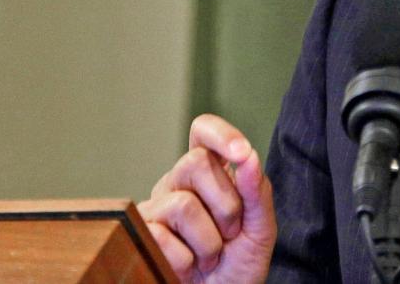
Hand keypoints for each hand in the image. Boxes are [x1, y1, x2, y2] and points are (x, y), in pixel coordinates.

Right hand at [138, 114, 275, 282]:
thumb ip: (257, 192)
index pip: (203, 131)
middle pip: (196, 163)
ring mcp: (156, 208)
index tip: (242, 153)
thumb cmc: (237, 267)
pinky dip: (187, 262)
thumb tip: (249, 155)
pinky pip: (163, 238)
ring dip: (209, 242)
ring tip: (210, 258)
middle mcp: (177, 184)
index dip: (220, 133)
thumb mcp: (259, 230)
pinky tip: (188, 269)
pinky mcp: (140, 235)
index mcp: (208, 174)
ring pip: (183, 204)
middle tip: (229, 235)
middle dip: (226, 205)